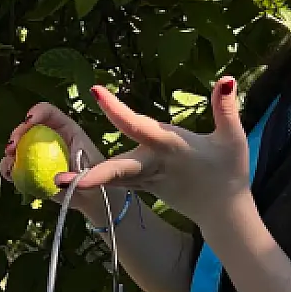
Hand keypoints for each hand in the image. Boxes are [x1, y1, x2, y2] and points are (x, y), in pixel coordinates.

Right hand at [0, 102, 122, 227]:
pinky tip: (9, 173)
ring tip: (10, 161)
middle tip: (12, 147)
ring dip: (9, 151)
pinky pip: (14, 166)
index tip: (29, 122)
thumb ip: (80, 172)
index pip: (47, 112)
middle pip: (27, 127)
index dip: (37, 113)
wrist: (90, 196)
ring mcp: (37, 153)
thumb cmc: (97, 178)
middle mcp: (48, 137)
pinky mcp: (30, 169)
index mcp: (65, 128)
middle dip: (17, 132)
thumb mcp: (96, 168)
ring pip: (17, 145)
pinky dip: (8, 168)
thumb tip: (58, 177)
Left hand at [59, 77, 249, 232]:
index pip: (139, 126)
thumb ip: (226, 108)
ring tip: (57, 182)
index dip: (117, 110)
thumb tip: (227, 78)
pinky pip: (114, 182)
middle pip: (118, 168)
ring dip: (84, 180)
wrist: (223, 213)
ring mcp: (145, 180)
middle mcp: (153, 166)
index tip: (97, 92)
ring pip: (111, 178)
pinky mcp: (141, 187)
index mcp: (171, 149)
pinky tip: (70, 182)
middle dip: (93, 175)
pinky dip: (93, 181)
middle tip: (61, 179)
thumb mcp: (234, 139)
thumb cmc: (229, 173)